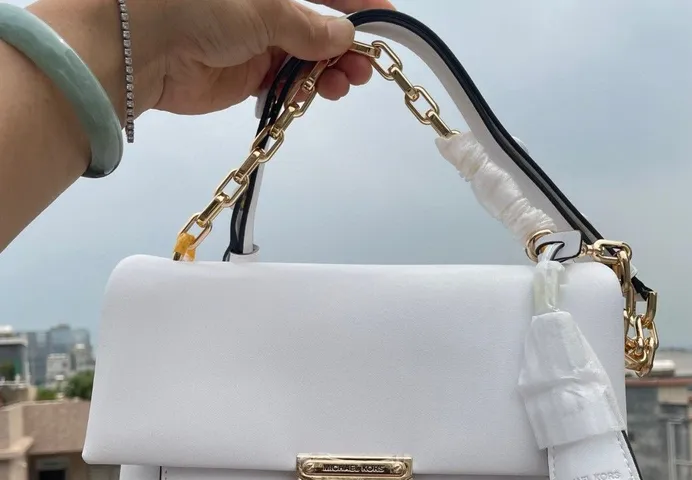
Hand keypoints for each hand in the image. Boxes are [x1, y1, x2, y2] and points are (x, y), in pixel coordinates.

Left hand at [139, 0, 395, 115]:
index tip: (386, 18)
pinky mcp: (247, 75)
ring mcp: (257, 41)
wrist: (142, 48)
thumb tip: (344, 35)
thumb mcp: (264, 8)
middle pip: (318, 24)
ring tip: (345, 84)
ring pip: (307, 56)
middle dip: (345, 44)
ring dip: (330, 70)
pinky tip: (318, 93)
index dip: (357, 0)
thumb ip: (308, 26)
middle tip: (363, 68)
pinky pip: (287, 81)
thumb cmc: (198, 5)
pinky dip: (305, 88)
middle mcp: (266, 6)